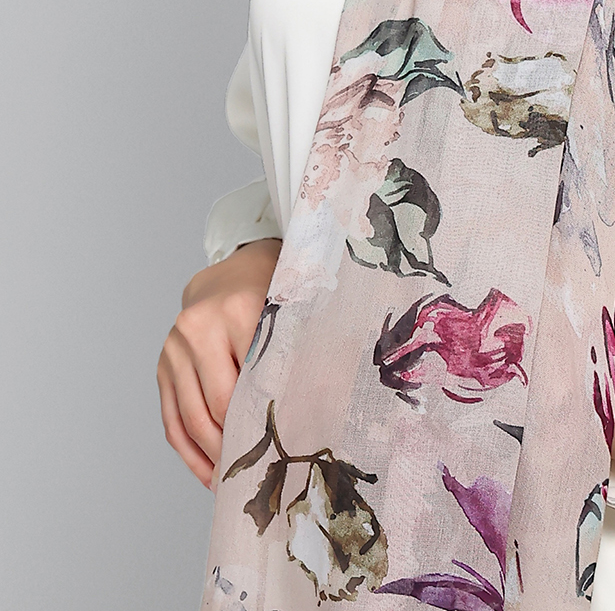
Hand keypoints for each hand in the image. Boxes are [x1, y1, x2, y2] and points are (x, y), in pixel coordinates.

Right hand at [157, 238, 281, 487]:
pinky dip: (189, 453)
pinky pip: (171, 420)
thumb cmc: (273, 292)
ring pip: (190, 419)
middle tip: (261, 476)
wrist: (234, 268)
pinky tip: (208, 474)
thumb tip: (314, 407)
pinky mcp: (162, 366)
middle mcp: (197, 328)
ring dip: (212, 457)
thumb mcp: (292, 309)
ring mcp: (174, 348)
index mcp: (236, 310)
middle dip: (237, 444)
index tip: (283, 453)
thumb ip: (297, 348)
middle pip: (216, 405)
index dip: (266, 420)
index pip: (250, 381)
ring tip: (235, 484)